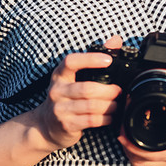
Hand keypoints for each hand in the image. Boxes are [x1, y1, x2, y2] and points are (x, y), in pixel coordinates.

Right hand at [32, 35, 122, 150]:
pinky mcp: (66, 125)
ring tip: (117, 104)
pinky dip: (105, 118)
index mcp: (60, 75)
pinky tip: (110, 117)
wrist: (45, 126)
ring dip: (109, 106)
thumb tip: (116, 40)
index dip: (90, 59)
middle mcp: (57, 91)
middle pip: (87, 89)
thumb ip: (95, 58)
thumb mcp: (74, 77)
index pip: (71, 62)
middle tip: (119, 91)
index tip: (108, 60)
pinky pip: (90, 121)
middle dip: (108, 91)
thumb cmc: (65, 96)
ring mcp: (60, 109)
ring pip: (91, 106)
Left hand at [118, 84, 165, 165]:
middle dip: (125, 145)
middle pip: (140, 160)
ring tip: (125, 135)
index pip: (149, 149)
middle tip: (120, 127)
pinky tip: (140, 143)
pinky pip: (152, 165)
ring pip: (144, 165)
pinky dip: (141, 157)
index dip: (131, 139)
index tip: (124, 123)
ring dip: (131, 153)